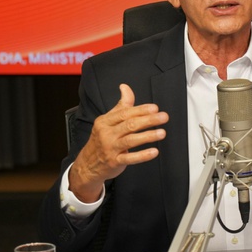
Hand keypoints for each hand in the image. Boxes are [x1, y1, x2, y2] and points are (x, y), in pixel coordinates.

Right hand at [69, 84, 168, 201]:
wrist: (87, 164)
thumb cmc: (101, 140)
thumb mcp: (107, 121)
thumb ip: (121, 105)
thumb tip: (125, 87)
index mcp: (105, 122)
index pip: (124, 113)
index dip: (140, 110)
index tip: (154, 108)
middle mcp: (107, 134)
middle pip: (129, 125)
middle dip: (148, 120)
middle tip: (163, 117)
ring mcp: (110, 148)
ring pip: (130, 140)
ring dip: (148, 136)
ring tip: (162, 133)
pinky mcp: (114, 162)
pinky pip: (130, 158)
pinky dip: (143, 155)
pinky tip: (154, 151)